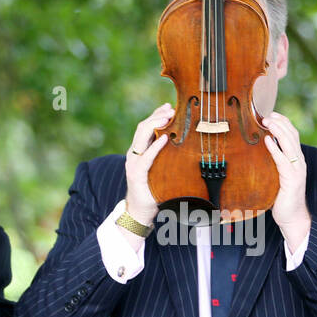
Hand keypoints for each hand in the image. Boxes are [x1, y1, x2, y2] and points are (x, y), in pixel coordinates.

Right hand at [124, 104, 170, 225]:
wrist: (140, 211)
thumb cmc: (152, 191)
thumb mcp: (159, 169)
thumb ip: (165, 157)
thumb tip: (182, 146)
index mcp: (139, 151)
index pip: (145, 127)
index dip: (155, 115)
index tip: (168, 106)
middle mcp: (134, 154)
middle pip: (142, 128)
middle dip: (156, 116)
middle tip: (170, 108)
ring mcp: (133, 163)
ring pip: (141, 137)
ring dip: (155, 125)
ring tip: (167, 117)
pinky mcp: (136, 173)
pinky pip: (146, 157)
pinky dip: (155, 146)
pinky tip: (164, 138)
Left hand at [262, 112, 309, 249]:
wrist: (293, 217)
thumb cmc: (283, 198)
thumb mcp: (277, 176)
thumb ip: (273, 163)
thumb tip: (260, 151)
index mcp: (296, 160)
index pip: (292, 135)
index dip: (283, 122)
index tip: (272, 113)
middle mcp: (299, 162)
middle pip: (292, 135)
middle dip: (280, 122)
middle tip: (267, 114)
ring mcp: (297, 170)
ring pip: (289, 144)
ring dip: (278, 130)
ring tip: (267, 121)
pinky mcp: (292, 179)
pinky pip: (282, 160)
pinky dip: (275, 148)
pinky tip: (268, 140)